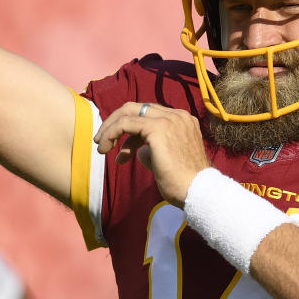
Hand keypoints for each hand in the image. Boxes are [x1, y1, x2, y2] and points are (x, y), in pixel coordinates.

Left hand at [94, 102, 209, 206]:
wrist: (197, 191)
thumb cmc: (185, 183)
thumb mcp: (169, 160)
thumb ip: (154, 149)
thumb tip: (139, 151)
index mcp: (183, 120)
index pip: (150, 115)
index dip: (131, 130)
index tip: (121, 150)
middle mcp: (177, 115)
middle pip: (138, 107)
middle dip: (116, 121)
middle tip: (103, 139)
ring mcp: (169, 120)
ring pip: (129, 112)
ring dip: (110, 128)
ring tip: (101, 147)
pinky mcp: (158, 129)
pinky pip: (125, 124)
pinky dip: (111, 133)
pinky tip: (105, 148)